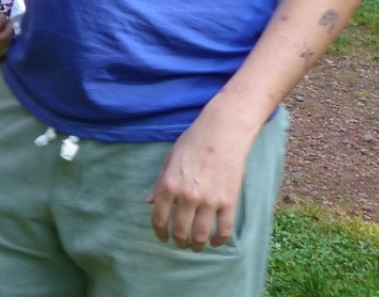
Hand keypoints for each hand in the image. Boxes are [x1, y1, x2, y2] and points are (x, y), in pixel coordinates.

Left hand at [147, 100, 256, 249]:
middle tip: (181, 243)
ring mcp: (209, 200)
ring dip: (197, 245)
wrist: (223, 132)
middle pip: (180, 231)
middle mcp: (187, 196)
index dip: (159, 232)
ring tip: (196, 246)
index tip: (163, 237)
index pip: (159, 218)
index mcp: (169, 185)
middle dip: (179, 242)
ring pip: (201, 235)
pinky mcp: (228, 201)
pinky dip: (219, 240)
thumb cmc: (193, 142)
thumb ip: (160, 184)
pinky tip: (215, 241)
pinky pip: (224, 230)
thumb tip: (150, 203)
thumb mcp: (170, 160)